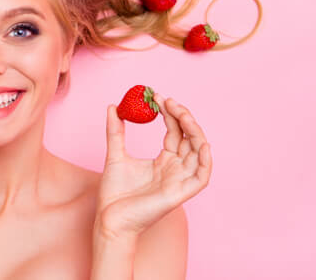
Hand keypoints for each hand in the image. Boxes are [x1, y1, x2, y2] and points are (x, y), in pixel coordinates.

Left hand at [95, 92, 211, 237]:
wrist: (109, 219)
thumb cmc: (114, 193)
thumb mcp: (115, 155)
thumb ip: (116, 131)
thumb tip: (113, 107)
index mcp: (164, 161)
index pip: (175, 132)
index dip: (171, 113)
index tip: (158, 97)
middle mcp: (176, 169)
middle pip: (189, 138)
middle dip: (183, 117)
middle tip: (168, 101)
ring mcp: (179, 181)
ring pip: (198, 152)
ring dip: (194, 131)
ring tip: (180, 112)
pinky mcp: (180, 194)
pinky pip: (202, 177)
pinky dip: (206, 160)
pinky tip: (201, 143)